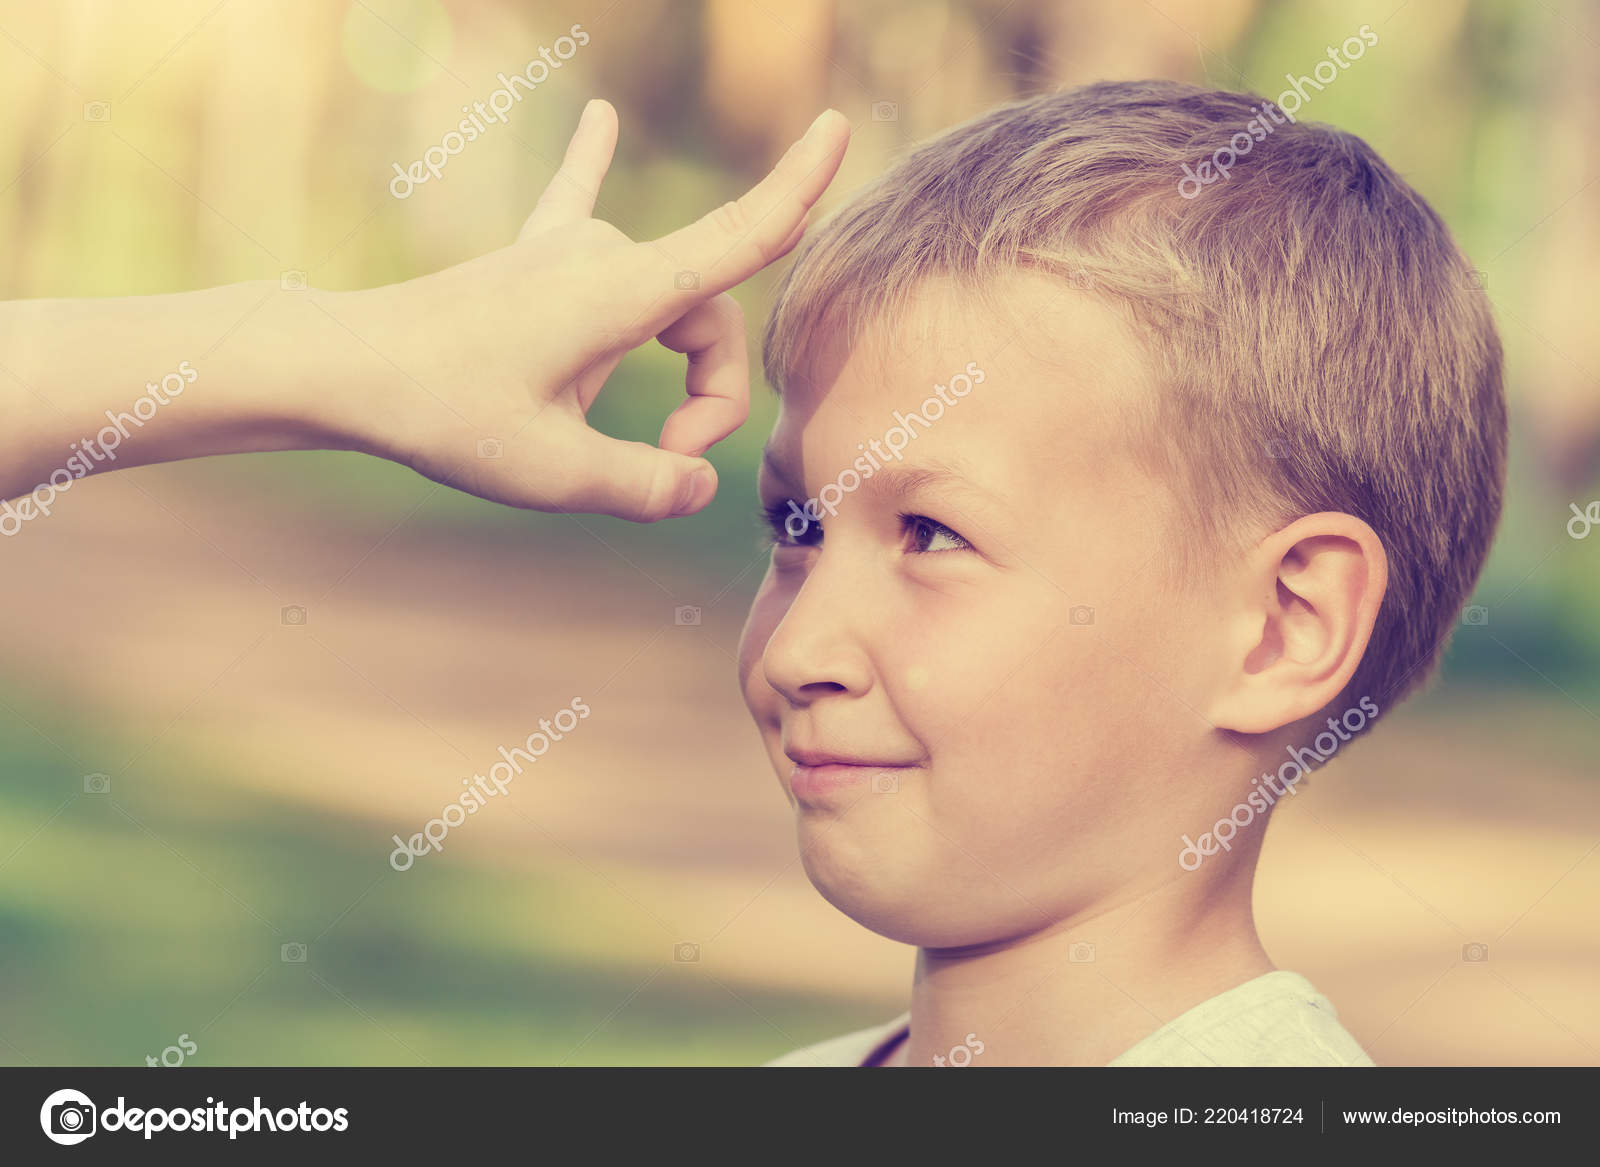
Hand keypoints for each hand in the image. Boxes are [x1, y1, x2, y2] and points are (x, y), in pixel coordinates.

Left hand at [333, 100, 849, 521]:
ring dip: (668, 371)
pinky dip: (595, 164)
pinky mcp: (533, 261)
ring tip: (600, 430)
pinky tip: (598, 112)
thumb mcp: (554, 475)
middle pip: (711, 325)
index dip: (797, 191)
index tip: (840, 129)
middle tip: (662, 462)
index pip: (736, 240)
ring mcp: (566, 248)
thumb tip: (701, 484)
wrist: (347, 369)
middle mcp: (604, 254)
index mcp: (620, 294)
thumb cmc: (445, 416)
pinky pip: (577, 202)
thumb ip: (646, 484)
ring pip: (667, 306)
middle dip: (710, 400)